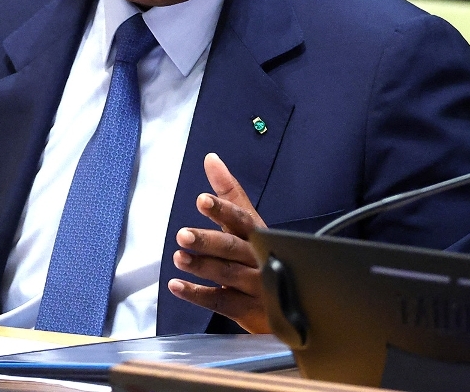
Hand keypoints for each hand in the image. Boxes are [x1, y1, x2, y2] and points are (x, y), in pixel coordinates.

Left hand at [167, 153, 270, 333]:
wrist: (293, 303)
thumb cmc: (261, 255)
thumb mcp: (249, 223)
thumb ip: (229, 193)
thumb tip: (211, 158)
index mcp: (259, 235)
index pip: (242, 219)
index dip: (223, 210)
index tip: (202, 200)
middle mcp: (260, 258)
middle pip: (233, 248)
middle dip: (208, 241)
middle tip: (183, 234)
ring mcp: (257, 286)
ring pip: (228, 275)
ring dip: (201, 266)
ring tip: (178, 257)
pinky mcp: (249, 310)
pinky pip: (222, 302)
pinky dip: (198, 295)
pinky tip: (177, 286)